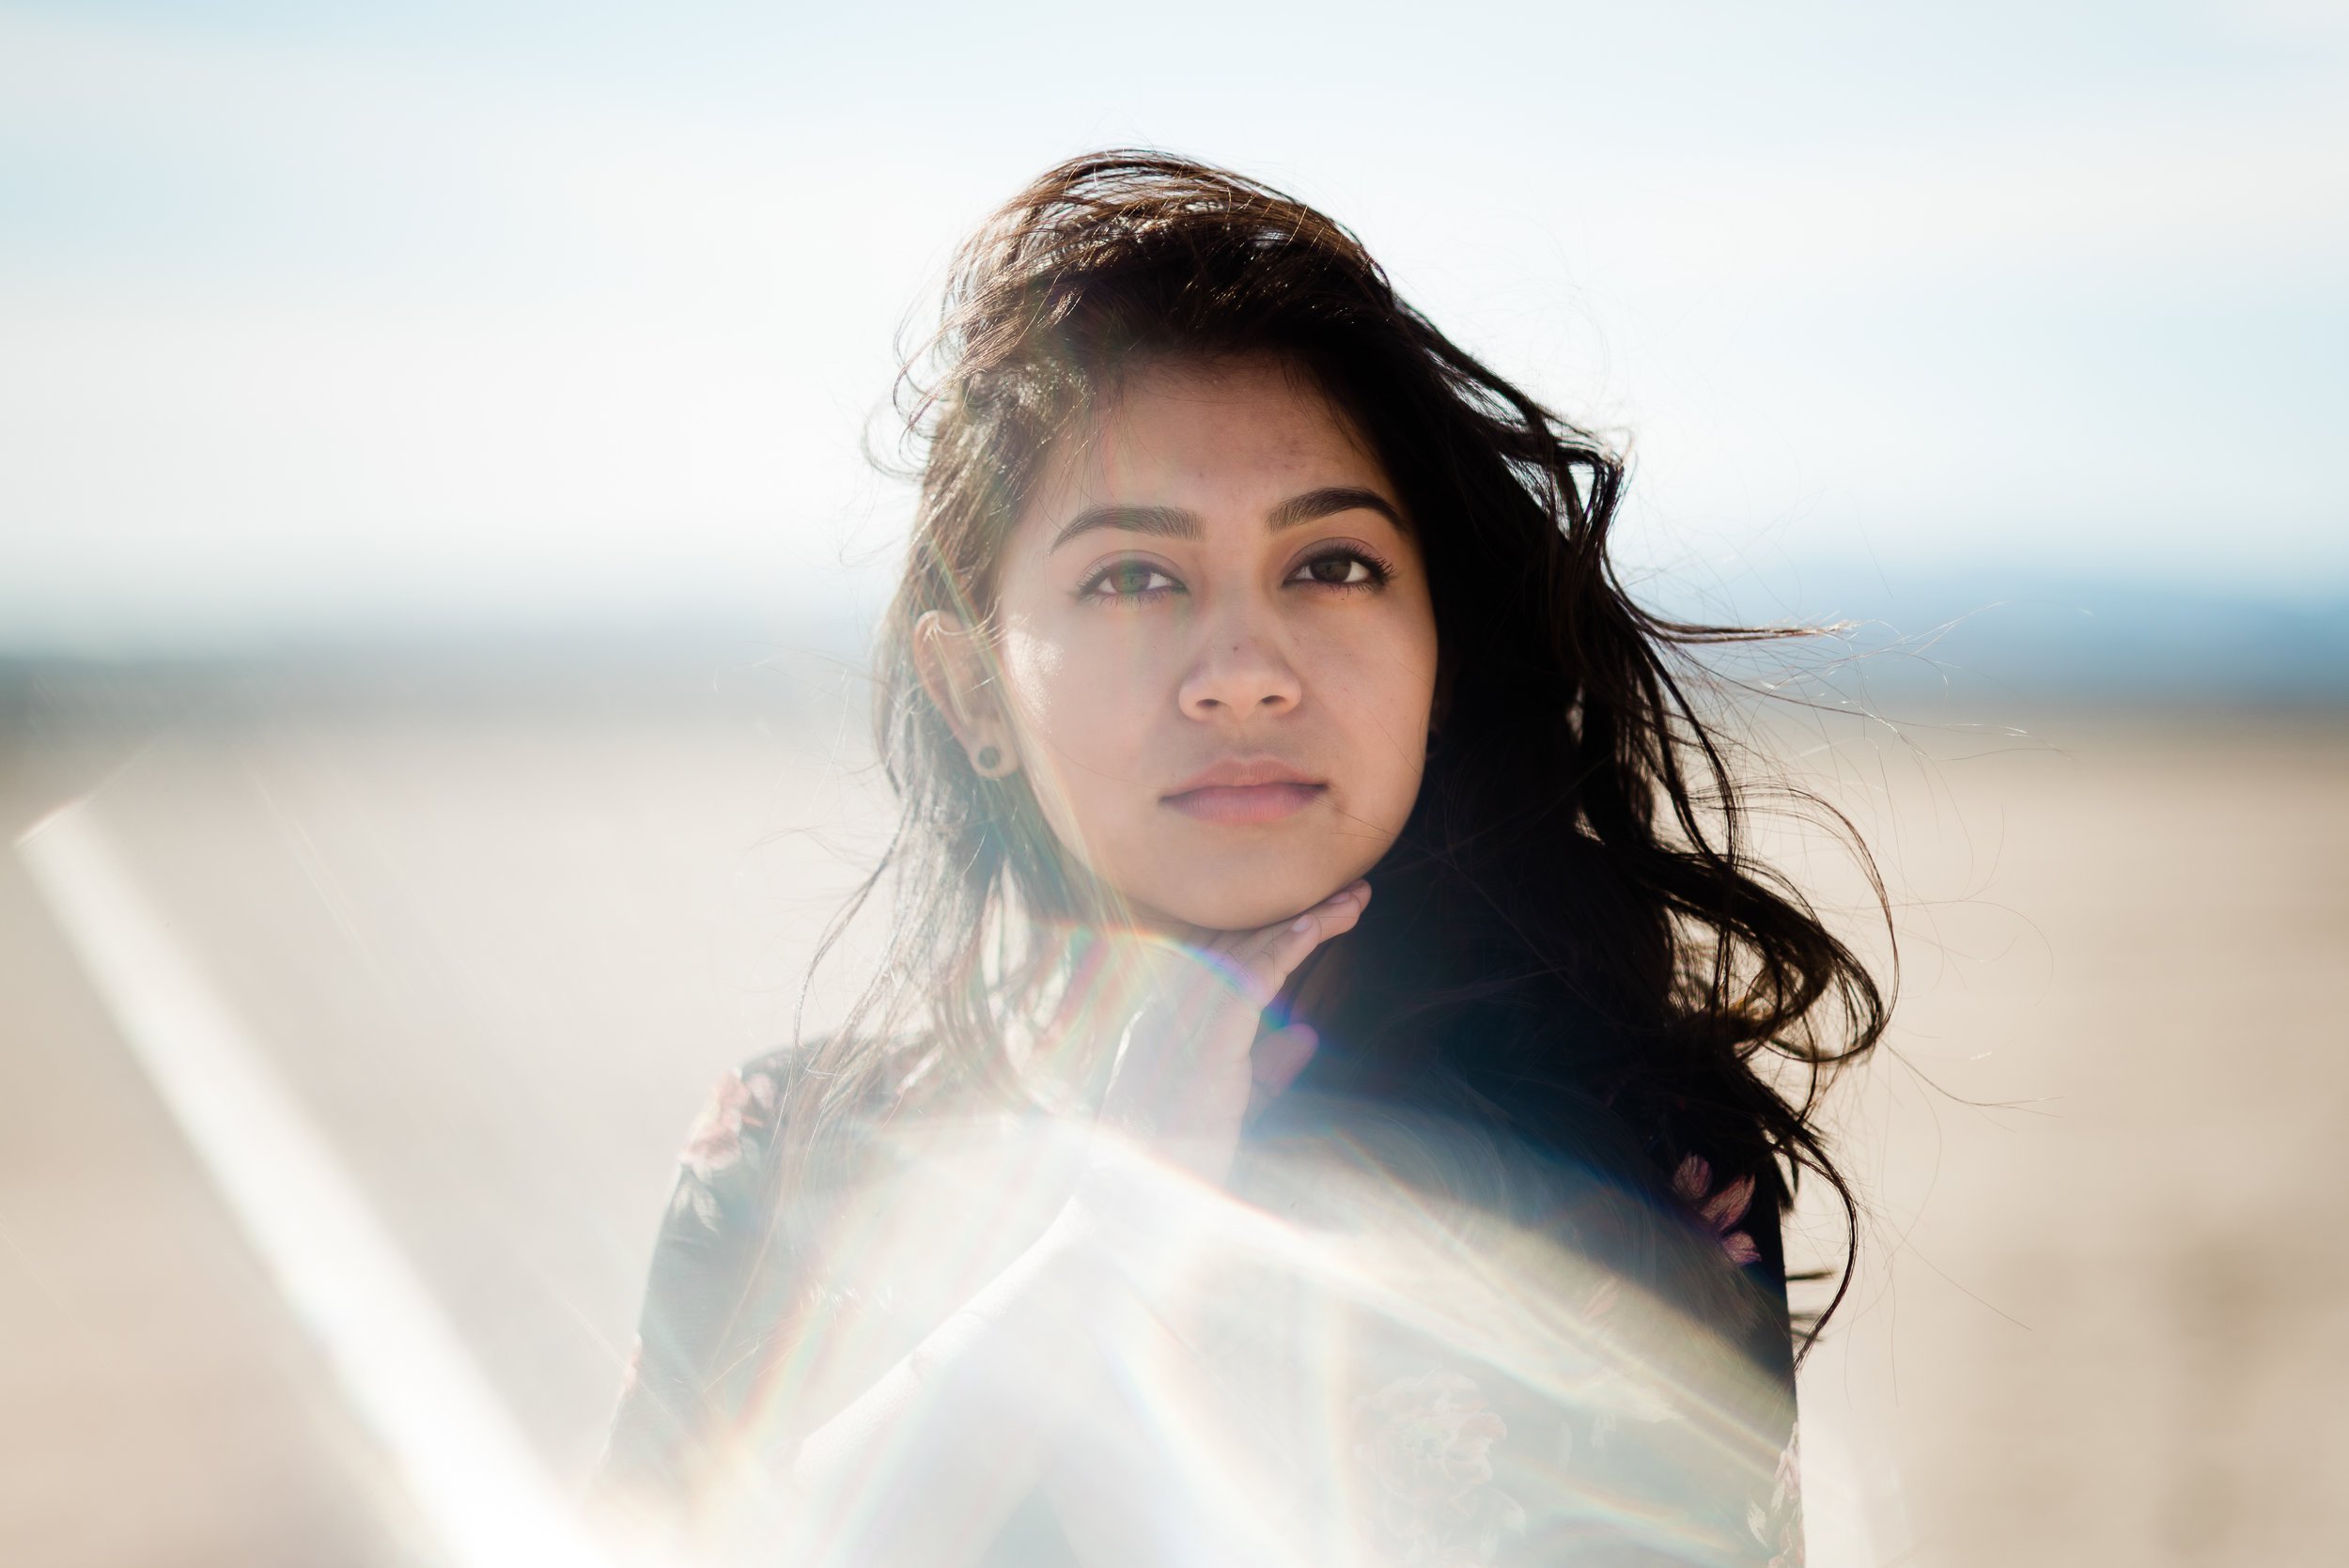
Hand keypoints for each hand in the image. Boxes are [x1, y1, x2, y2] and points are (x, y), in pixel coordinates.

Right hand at [1072, 880, 1369, 1193]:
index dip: (1278, 931)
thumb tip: (1307, 1034)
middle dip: (1299, 914)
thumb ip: (1268, 1068)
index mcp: (1169, 1021)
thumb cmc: (1179, 1167)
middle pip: (1240, 943)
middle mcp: (1169, 1010)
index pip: (1227, 958)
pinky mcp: (1203, 1044)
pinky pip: (1249, 982)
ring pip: (1248, 952)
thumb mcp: (1235, 1108)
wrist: (1140, 1215)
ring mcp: (1180, 1023)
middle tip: (1353, 892)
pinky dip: (1286, 949)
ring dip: (1306, 922)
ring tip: (1354, 901)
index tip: (1326, 912)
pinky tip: (1318, 927)